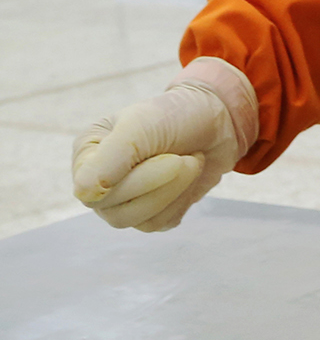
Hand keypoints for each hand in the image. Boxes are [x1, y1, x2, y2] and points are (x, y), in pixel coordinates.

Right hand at [72, 60, 257, 231]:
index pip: (92, 192)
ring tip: (189, 162)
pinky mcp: (150, 213)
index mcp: (87, 156)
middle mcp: (99, 183)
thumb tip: (85, 195)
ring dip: (175, 192)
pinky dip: (182, 201)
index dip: (135, 182)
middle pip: (117, 212)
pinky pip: (161, 223)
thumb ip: (108, 159)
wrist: (214, 121)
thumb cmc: (173, 116)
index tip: (170, 159)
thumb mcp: (139, 126)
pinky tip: (188, 177)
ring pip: (140, 221)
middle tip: (185, 157)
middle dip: (162, 182)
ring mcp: (123, 202)